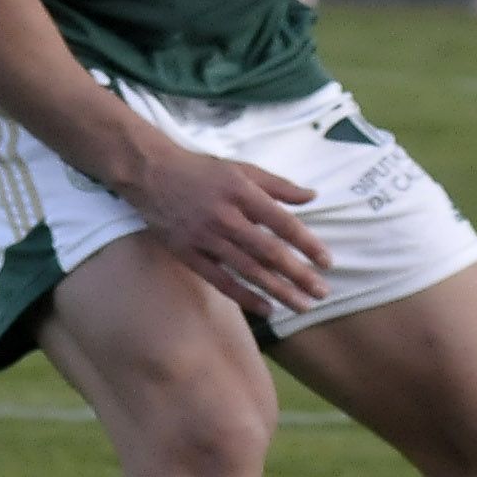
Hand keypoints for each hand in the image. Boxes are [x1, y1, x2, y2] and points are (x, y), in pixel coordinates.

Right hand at [121, 143, 327, 317]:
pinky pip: (219, 279)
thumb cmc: (199, 170)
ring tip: (302, 305)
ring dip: (277, 290)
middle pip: (268, 252)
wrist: (149, 172)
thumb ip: (278, 184)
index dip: (307, 244)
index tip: (327, 262)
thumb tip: (313, 196)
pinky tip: (266, 309)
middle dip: (298, 274)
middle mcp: (224, 216)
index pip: (283, 223)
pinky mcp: (187, 251)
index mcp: (241, 192)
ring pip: (247, 269)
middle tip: (322, 293)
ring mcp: (204, 237)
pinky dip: (243, 296)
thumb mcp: (241, 168)